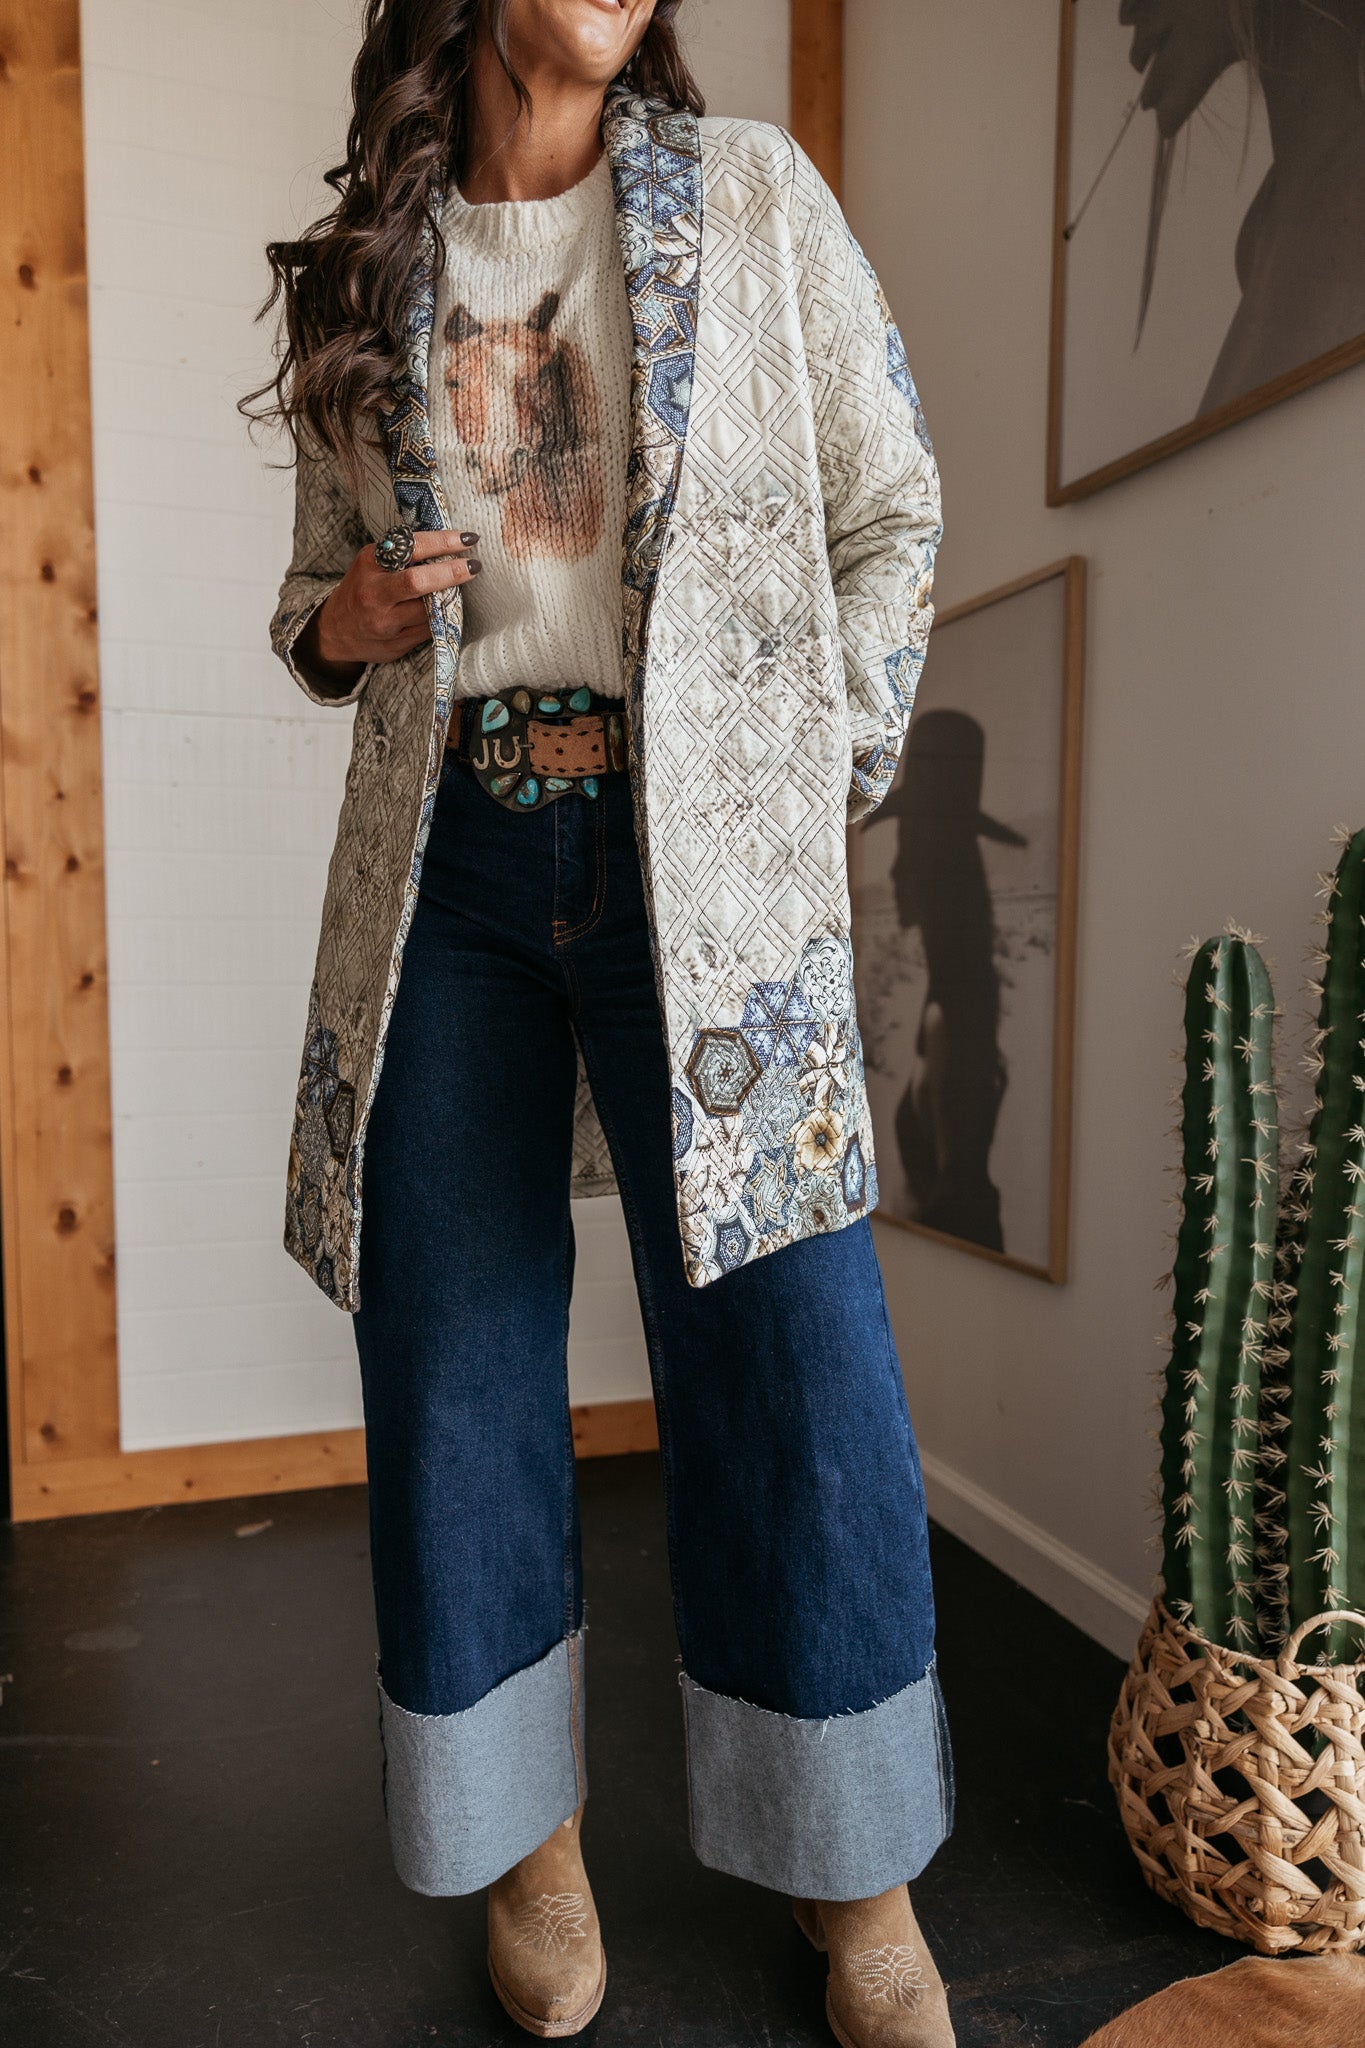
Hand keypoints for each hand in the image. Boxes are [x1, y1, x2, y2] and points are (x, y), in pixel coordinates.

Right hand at [296, 528, 481, 690]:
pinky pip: (428, 631)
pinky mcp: (394, 645)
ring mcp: (384, 623)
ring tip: (460, 588)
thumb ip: (402, 556)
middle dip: (451, 572)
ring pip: (428, 611)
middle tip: (474, 566)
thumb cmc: (362, 589)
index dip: (443, 542)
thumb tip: (449, 545)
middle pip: (418, 582)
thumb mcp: (372, 564)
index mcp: (370, 563)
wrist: (336, 631)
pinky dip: (441, 619)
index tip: (467, 538)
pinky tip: (445, 611)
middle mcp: (374, 593)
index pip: (411, 548)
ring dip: (450, 599)